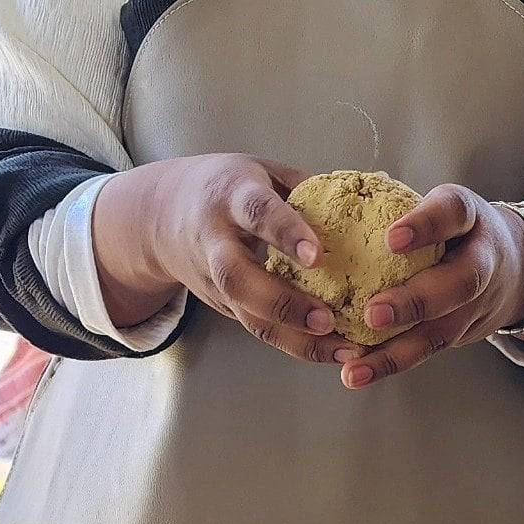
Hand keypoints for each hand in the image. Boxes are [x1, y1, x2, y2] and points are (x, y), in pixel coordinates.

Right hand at [92, 154, 350, 363]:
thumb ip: (306, 188)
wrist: (159, 216)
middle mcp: (216, 241)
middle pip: (238, 278)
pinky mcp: (223, 307)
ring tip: (344, 348)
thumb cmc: (228, 188)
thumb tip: (364, 204)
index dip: (285, 233)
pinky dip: (298, 345)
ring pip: (248, 317)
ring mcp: (215, 281)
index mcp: (231, 197)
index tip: (317, 256)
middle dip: (283, 303)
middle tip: (327, 319)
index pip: (256, 213)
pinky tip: (335, 351)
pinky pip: (259, 329)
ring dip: (296, 339)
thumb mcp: (262, 171)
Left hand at [337, 185, 523, 388]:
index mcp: (470, 218)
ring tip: (355, 368)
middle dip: (415, 302)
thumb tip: (320, 195)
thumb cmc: (457, 230)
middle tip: (372, 313)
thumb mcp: (440, 204)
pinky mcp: (463, 334)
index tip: (391, 238)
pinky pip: (426, 351)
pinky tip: (357, 374)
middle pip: (458, 283)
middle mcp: (481, 262)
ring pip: (440, 331)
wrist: (518, 267)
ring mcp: (476, 305)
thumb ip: (400, 204)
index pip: (453, 213)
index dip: (425, 225)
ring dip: (396, 353)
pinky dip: (391, 364)